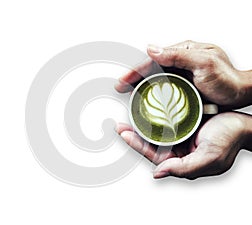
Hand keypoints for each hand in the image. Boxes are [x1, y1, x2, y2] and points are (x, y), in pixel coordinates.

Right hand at [115, 40, 251, 107]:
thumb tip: (152, 49)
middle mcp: (180, 63)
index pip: (153, 60)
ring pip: (156, 80)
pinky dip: (153, 94)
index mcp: (183, 53)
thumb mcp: (203, 63)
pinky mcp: (184, 87)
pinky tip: (147, 100)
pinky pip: (164, 89)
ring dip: (142, 86)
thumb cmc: (227, 79)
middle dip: (134, 78)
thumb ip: (178, 56)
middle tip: (121, 87)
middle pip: (152, 70)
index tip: (123, 81)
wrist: (240, 94)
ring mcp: (181, 75)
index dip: (136, 70)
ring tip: (129, 95)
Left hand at [116, 112, 250, 178]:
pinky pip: (165, 121)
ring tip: (127, 116)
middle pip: (150, 144)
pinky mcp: (184, 124)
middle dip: (134, 135)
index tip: (124, 134)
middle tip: (119, 125)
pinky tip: (146, 108)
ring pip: (155, 132)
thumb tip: (158, 173)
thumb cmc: (230, 140)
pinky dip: (154, 116)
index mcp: (182, 161)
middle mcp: (178, 150)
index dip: (137, 145)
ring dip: (141, 125)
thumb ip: (184, 168)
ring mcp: (180, 137)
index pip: (154, 155)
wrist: (243, 124)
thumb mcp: (210, 158)